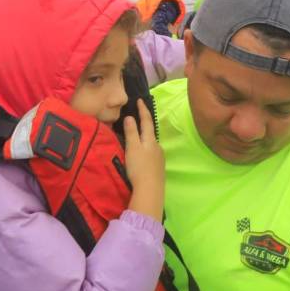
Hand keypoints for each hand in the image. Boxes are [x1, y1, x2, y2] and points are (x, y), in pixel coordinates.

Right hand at [124, 99, 163, 221]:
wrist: (150, 190)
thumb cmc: (139, 167)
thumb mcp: (132, 148)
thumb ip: (131, 132)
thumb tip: (130, 117)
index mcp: (150, 140)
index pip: (146, 121)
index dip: (143, 110)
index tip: (140, 100)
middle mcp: (157, 147)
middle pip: (150, 132)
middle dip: (144, 124)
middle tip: (138, 117)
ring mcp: (159, 158)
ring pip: (151, 144)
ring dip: (145, 138)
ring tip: (137, 137)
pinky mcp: (158, 168)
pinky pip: (152, 154)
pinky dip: (146, 150)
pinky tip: (142, 155)